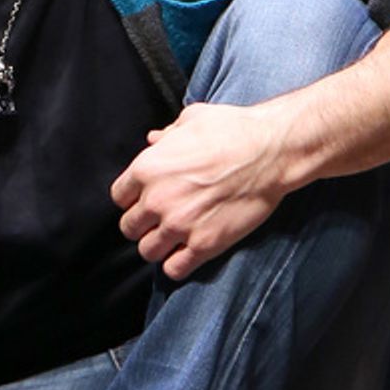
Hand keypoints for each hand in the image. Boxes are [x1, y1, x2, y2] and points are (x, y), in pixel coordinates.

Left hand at [111, 102, 281, 280]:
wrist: (270, 151)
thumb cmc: (233, 130)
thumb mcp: (192, 120)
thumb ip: (167, 135)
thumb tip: (154, 139)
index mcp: (147, 169)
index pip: (119, 198)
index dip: (133, 200)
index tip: (147, 200)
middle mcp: (157, 200)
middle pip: (129, 228)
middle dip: (143, 225)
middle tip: (161, 221)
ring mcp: (180, 225)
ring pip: (147, 252)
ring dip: (158, 246)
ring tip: (174, 239)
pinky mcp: (204, 244)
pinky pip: (174, 269)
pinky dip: (177, 265)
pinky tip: (188, 253)